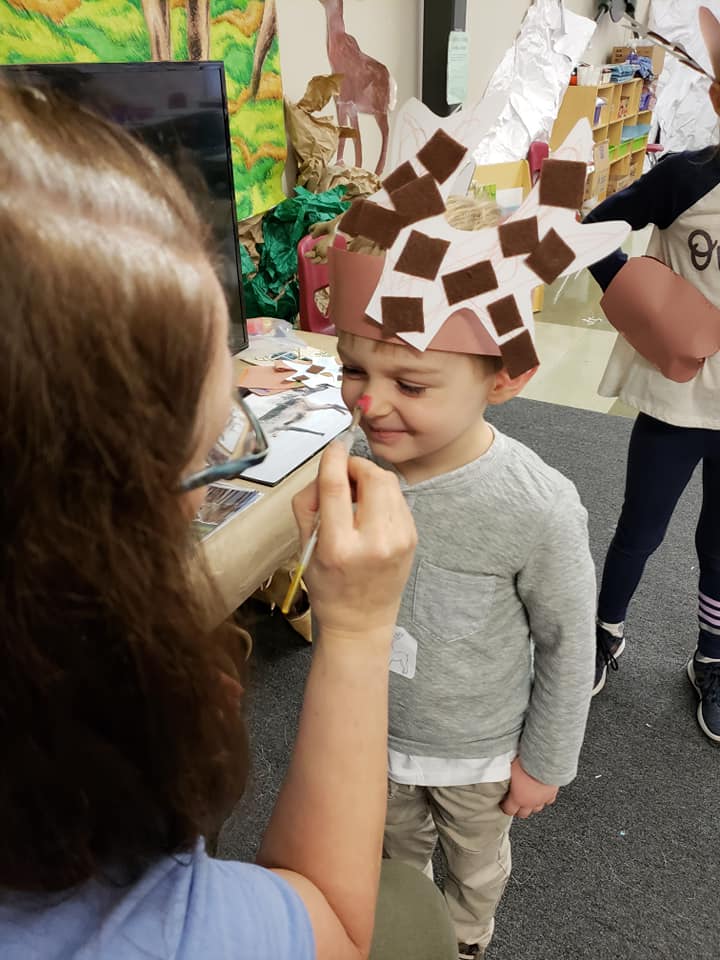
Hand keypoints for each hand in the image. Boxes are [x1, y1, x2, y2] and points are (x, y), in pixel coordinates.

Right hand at [293, 442, 416, 643]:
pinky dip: (383, 494)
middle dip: (356, 466)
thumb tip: (324, 471)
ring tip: (356, 492)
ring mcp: (399, 541)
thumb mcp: (305, 548)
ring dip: (370, 477)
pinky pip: (398, 499)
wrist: (361, 620)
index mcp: (340, 548)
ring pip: (389, 483)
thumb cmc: (329, 587)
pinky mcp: (412, 538)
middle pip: (372, 478)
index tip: (333, 448)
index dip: (334, 461)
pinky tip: (370, 509)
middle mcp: (374, 543)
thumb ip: (309, 505)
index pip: (337, 490)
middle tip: (344, 474)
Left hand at [500, 758, 558, 818]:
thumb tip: (497, 772)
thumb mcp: (508, 770)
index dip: (505, 807)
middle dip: (518, 810)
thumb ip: (504, 776)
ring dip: (531, 806)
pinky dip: (544, 799)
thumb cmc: (525, 765)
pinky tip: (541, 794)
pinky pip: (548, 800)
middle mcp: (530, 802)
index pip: (509, 810)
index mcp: (517, 798)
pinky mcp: (551, 793)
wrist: (544, 763)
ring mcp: (541, 799)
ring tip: (527, 800)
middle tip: (515, 805)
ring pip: (536, 809)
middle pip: (523, 813)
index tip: (503, 804)